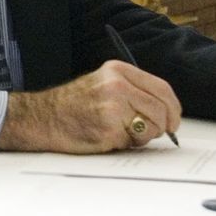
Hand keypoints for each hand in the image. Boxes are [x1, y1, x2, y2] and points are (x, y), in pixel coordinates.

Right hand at [0, 60, 181, 152]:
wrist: (42, 118)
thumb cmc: (71, 105)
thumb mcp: (103, 84)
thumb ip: (132, 91)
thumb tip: (164, 112)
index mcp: (118, 71)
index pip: (162, 88)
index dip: (173, 108)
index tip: (173, 121)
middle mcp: (118, 85)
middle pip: (161, 109)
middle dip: (163, 126)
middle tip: (158, 133)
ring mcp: (113, 107)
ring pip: (151, 127)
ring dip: (143, 136)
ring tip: (121, 133)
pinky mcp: (108, 128)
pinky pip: (132, 141)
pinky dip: (125, 144)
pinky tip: (107, 138)